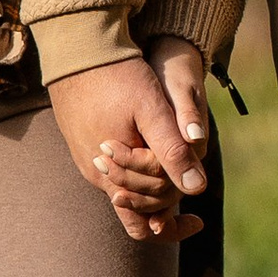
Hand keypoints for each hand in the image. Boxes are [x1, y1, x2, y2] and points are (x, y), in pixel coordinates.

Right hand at [47, 55, 208, 242]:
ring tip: (178, 153)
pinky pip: (115, 167)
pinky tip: (154, 142)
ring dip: (154, 178)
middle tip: (192, 171)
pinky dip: (139, 164)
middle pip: (138, 205)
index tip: (200, 222)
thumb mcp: (153, 111)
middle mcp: (96, 174)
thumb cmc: (117, 75)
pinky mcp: (84, 142)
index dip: (173, 229)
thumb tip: (197, 189)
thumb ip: (173, 151)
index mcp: (111, 175)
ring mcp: (87, 158)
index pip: (142, 225)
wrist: (77, 47)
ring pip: (127, 185)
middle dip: (167, 195)